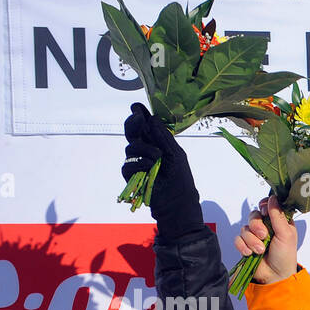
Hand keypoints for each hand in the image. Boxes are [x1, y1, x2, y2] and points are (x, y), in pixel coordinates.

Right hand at [120, 103, 202, 235]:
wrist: (178, 203)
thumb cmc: (181, 180)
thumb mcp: (176, 155)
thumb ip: (163, 137)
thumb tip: (152, 118)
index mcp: (158, 145)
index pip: (145, 127)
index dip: (139, 116)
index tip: (136, 106)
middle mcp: (145, 151)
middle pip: (132, 132)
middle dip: (134, 123)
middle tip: (138, 119)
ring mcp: (138, 163)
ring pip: (131, 147)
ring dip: (144, 149)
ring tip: (157, 157)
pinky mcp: (132, 176)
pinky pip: (127, 164)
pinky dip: (138, 163)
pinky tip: (149, 166)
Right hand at [233, 196, 297, 284]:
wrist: (276, 276)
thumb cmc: (285, 256)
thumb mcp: (286, 234)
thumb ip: (278, 216)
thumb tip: (273, 198)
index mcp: (278, 222)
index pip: (267, 205)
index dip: (264, 206)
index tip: (265, 212)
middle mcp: (266, 227)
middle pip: (254, 215)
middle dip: (257, 225)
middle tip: (264, 235)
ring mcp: (255, 236)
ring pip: (245, 228)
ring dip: (252, 240)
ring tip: (260, 250)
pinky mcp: (246, 245)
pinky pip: (238, 239)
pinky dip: (243, 246)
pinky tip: (250, 254)